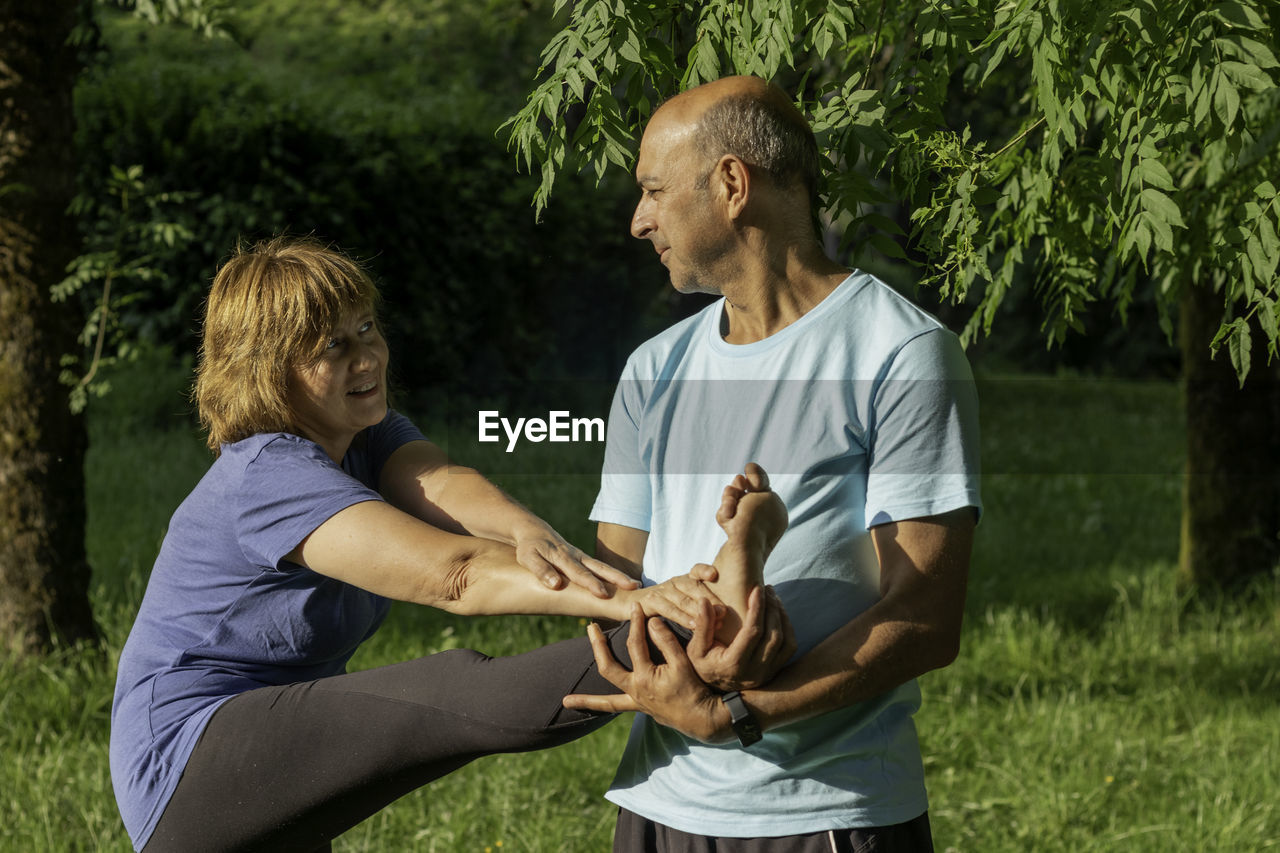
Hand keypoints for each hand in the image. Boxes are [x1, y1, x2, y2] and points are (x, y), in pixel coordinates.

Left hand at [514, 527, 639, 597]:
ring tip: (636, 585)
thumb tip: (556, 585)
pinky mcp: (583, 559)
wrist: (533, 530)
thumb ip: (541, 570)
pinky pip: (599, 567)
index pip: (578, 573)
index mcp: (562, 558)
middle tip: (633, 587)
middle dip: (616, 578)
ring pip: (602, 567)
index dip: (590, 584)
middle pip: (598, 568)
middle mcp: (576, 556)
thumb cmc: (529, 547)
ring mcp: (581, 557)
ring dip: (619, 576)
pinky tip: (624, 583)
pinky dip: (612, 575)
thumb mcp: (528, 558)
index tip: (602, 594)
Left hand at [562, 605, 732, 743]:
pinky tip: (575, 707)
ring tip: (565, 700)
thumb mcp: (684, 662)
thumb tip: (652, 620)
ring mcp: (635, 702)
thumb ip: (667, 641)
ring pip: (606, 699)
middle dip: (598, 646)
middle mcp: (636, 690)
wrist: (702, 718)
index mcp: (646, 677)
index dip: (635, 623)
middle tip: (590, 626)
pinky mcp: (639, 707)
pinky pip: (614, 708)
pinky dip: (596, 707)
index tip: (635, 606)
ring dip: (586, 698)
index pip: (635, 644)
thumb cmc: (695, 688)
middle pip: (608, 667)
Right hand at [630, 564, 723, 629]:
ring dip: (699, 611)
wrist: (626, 605)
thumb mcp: (681, 603)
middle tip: (724, 613)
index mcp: (683, 580)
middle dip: (710, 600)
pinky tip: (694, 625)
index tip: (715, 575)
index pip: (696, 571)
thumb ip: (699, 605)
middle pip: (694, 587)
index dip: (704, 570)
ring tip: (714, 621)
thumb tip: (723, 613)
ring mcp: (661, 591)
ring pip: (683, 599)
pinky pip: (669, 609)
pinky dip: (682, 617)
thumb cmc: (659, 606)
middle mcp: (673, 582)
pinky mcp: (649, 601)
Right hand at [687, 585, 795, 690]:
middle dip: (772, 607)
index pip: (753, 631)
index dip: (757, 608)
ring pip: (785, 641)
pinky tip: (777, 613)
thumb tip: (705, 601)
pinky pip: (789, 647)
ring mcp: (767, 673)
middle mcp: (755, 672)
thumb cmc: (703, 665)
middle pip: (773, 635)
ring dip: (781, 615)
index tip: (757, 589)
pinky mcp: (774, 671)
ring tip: (773, 597)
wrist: (715, 691)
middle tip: (767, 589)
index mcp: (735, 664)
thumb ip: (702, 625)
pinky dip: (787, 627)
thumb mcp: (696, 648)